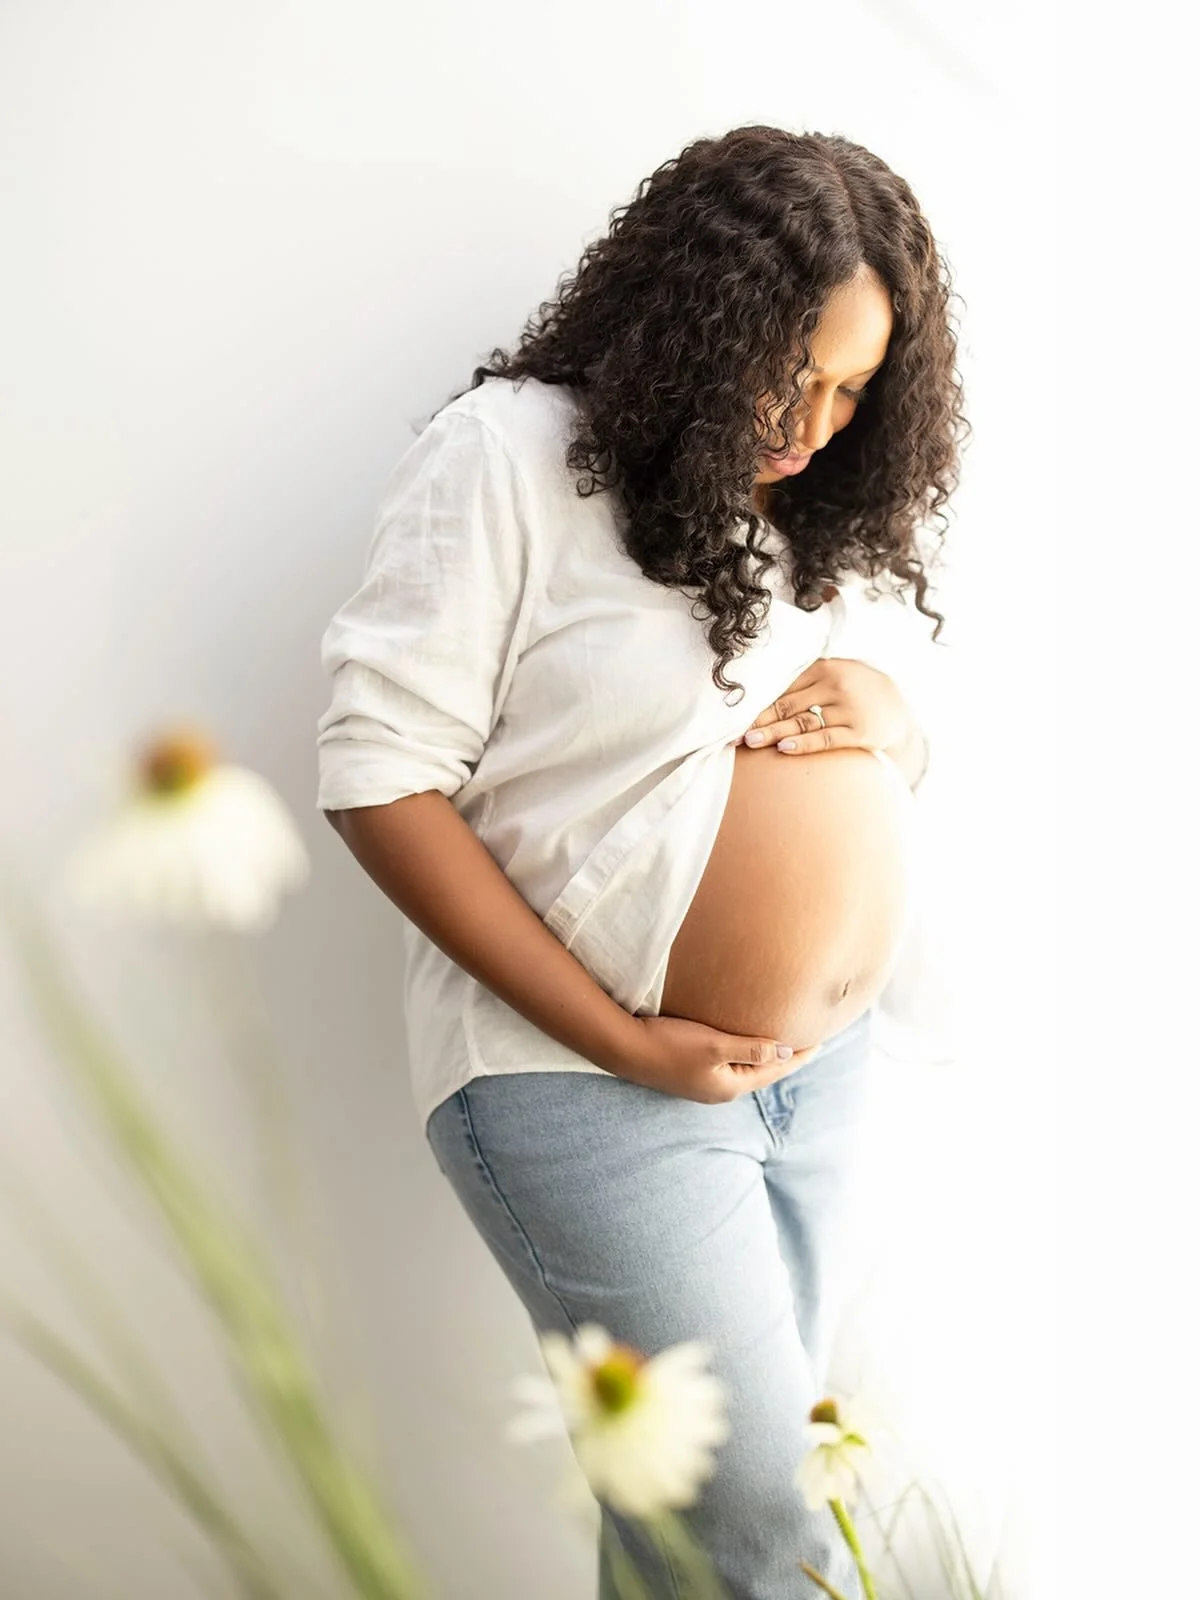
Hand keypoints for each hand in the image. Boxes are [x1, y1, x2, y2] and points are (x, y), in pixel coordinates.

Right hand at [617, 1014, 821, 1103]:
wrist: (625, 1049)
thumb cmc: (671, 1044)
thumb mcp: (716, 1045)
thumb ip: (752, 1050)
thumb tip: (786, 1053)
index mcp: (730, 1087)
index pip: (775, 1071)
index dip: (799, 1056)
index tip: (820, 1042)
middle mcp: (719, 1091)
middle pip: (763, 1074)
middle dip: (785, 1060)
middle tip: (807, 1043)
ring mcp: (703, 1086)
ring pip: (745, 1070)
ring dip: (764, 1058)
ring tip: (781, 1045)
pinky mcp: (690, 1075)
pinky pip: (728, 1066)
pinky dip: (744, 1056)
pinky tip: (743, 1047)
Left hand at [733, 656, 911, 756]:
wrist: (898, 707)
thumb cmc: (854, 689)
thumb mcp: (835, 673)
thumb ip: (804, 679)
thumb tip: (759, 692)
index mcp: (825, 667)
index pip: (783, 686)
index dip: (758, 701)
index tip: (735, 713)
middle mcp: (836, 685)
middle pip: (788, 705)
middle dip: (759, 720)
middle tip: (735, 733)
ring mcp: (848, 709)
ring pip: (803, 723)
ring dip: (774, 733)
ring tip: (751, 741)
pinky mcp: (859, 732)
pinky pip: (825, 739)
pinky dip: (804, 744)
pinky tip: (784, 748)